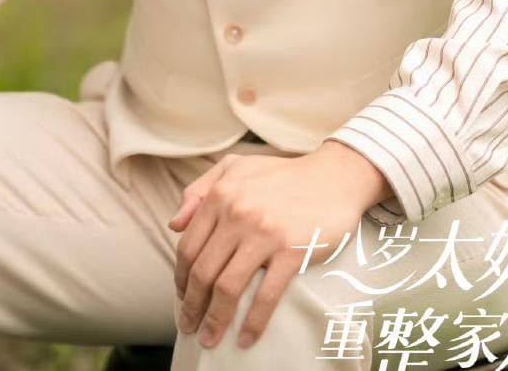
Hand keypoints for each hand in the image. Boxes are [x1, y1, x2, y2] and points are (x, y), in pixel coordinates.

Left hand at [168, 140, 389, 349]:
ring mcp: (264, 233)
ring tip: (210, 340)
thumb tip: (174, 224)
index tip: (183, 298)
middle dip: (192, 307)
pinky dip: (253, 323)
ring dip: (215, 321)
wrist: (333, 176)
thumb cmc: (281, 176)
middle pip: (203, 273)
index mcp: (221, 195)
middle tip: (189, 328)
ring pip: (228, 288)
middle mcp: (237, 213)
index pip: (188, 247)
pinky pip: (265, 295)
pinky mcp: (291, 251)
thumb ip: (200, 190)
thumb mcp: (235, 168)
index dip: (181, 279)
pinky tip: (246, 338)